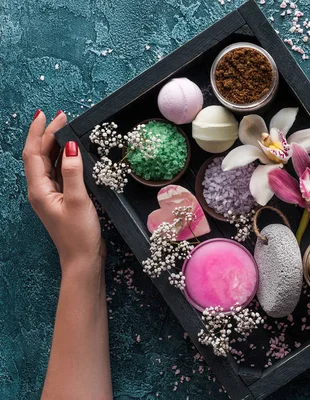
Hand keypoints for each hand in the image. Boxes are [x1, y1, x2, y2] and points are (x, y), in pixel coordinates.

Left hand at [23, 110, 104, 275]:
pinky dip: (64, 159)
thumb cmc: (79, 234)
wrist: (82, 260)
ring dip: (55, 145)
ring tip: (67, 129)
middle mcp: (40, 190)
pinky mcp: (61, 199)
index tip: (48, 115)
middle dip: (47, 134)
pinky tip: (73, 153)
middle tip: (62, 117)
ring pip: (48, 163)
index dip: (39, 132)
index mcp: (38, 189)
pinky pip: (58, 173)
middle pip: (38, 155)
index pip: (33, 153)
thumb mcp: (78, 201)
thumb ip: (73, 172)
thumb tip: (71, 147)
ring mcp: (50, 195)